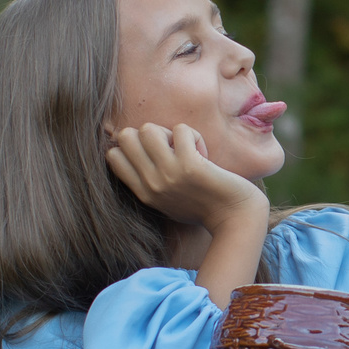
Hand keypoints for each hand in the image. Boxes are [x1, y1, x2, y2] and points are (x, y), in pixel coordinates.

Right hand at [107, 122, 269, 231]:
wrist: (236, 218)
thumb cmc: (205, 207)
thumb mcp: (168, 200)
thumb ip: (151, 180)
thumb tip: (138, 143)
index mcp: (144, 193)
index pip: (112, 156)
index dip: (132, 145)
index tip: (155, 153)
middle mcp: (151, 184)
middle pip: (125, 137)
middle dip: (148, 133)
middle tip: (170, 148)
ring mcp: (169, 174)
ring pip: (148, 129)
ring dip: (169, 132)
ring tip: (186, 148)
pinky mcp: (190, 165)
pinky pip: (181, 130)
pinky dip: (193, 135)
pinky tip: (203, 152)